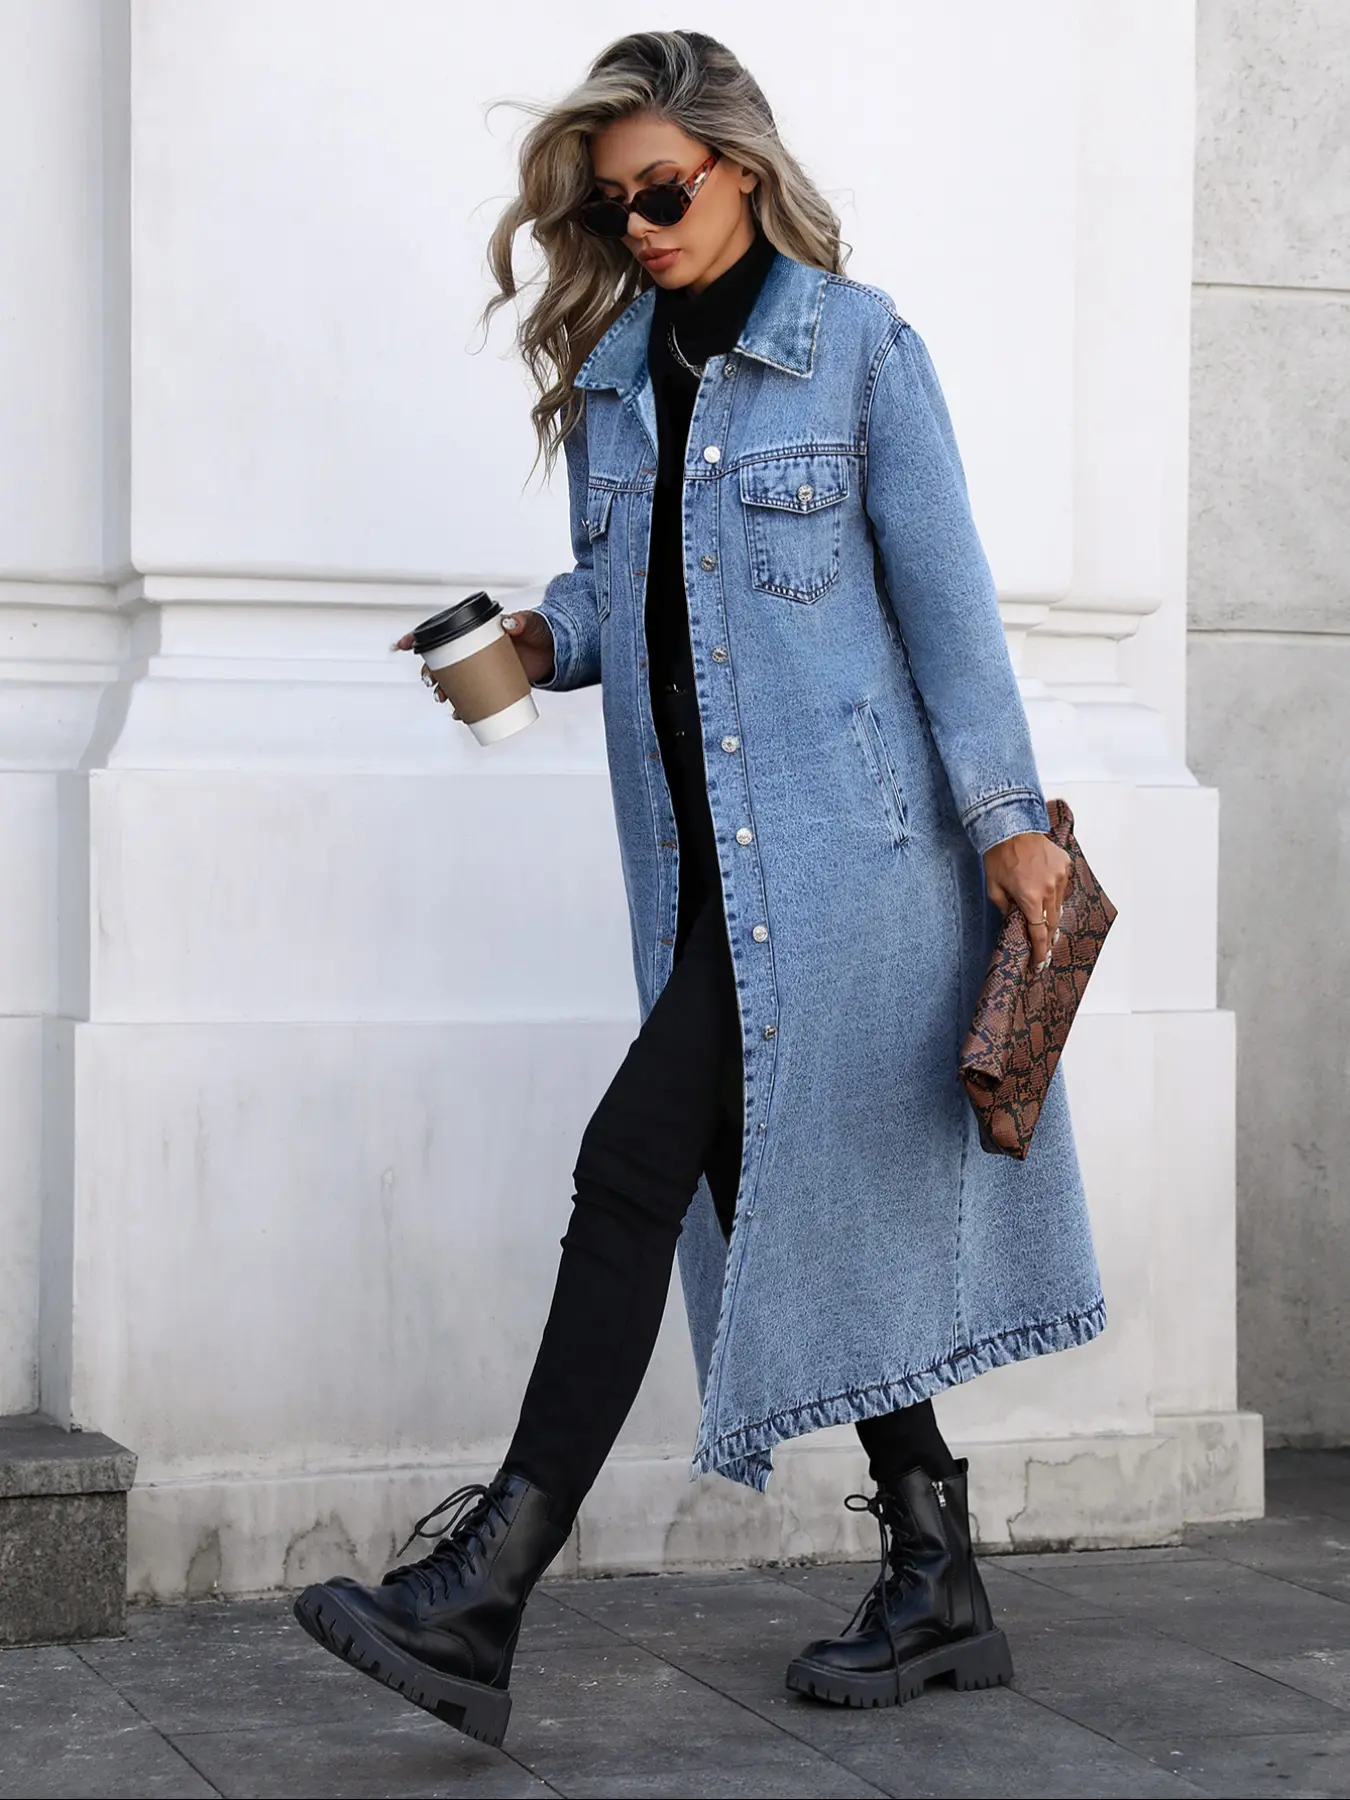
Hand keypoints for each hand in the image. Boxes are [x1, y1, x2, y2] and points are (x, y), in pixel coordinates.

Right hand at [391, 610, 556, 714]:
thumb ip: (521, 621)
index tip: (404, 644)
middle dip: (429, 673)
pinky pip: (473, 697)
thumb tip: (510, 624)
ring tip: (444, 699)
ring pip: (454, 681)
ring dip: (444, 691)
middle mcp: (473, 650)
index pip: (441, 631)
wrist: (555, 650)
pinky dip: (465, 707)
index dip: (418, 638)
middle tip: (432, 682)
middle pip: (441, 661)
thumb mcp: (530, 622)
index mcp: (474, 631)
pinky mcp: (493, 684)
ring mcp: (481, 668)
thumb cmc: (539, 631)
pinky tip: (460, 714)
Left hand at [983, 831, 1072, 973]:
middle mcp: (1049, 890)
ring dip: (1050, 912)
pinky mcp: (1065, 865)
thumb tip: (1012, 920)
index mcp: (1030, 899)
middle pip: (1052, 922)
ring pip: (1058, 904)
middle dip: (1047, 935)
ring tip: (1040, 914)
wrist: (1010, 826)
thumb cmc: (998, 856)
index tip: (1040, 963)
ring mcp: (1060, 877)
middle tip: (1042, 946)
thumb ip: (1003, 908)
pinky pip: (1062, 885)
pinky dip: (1054, 891)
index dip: (1040, 951)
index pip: (1039, 933)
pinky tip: (1043, 886)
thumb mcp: (993, 887)